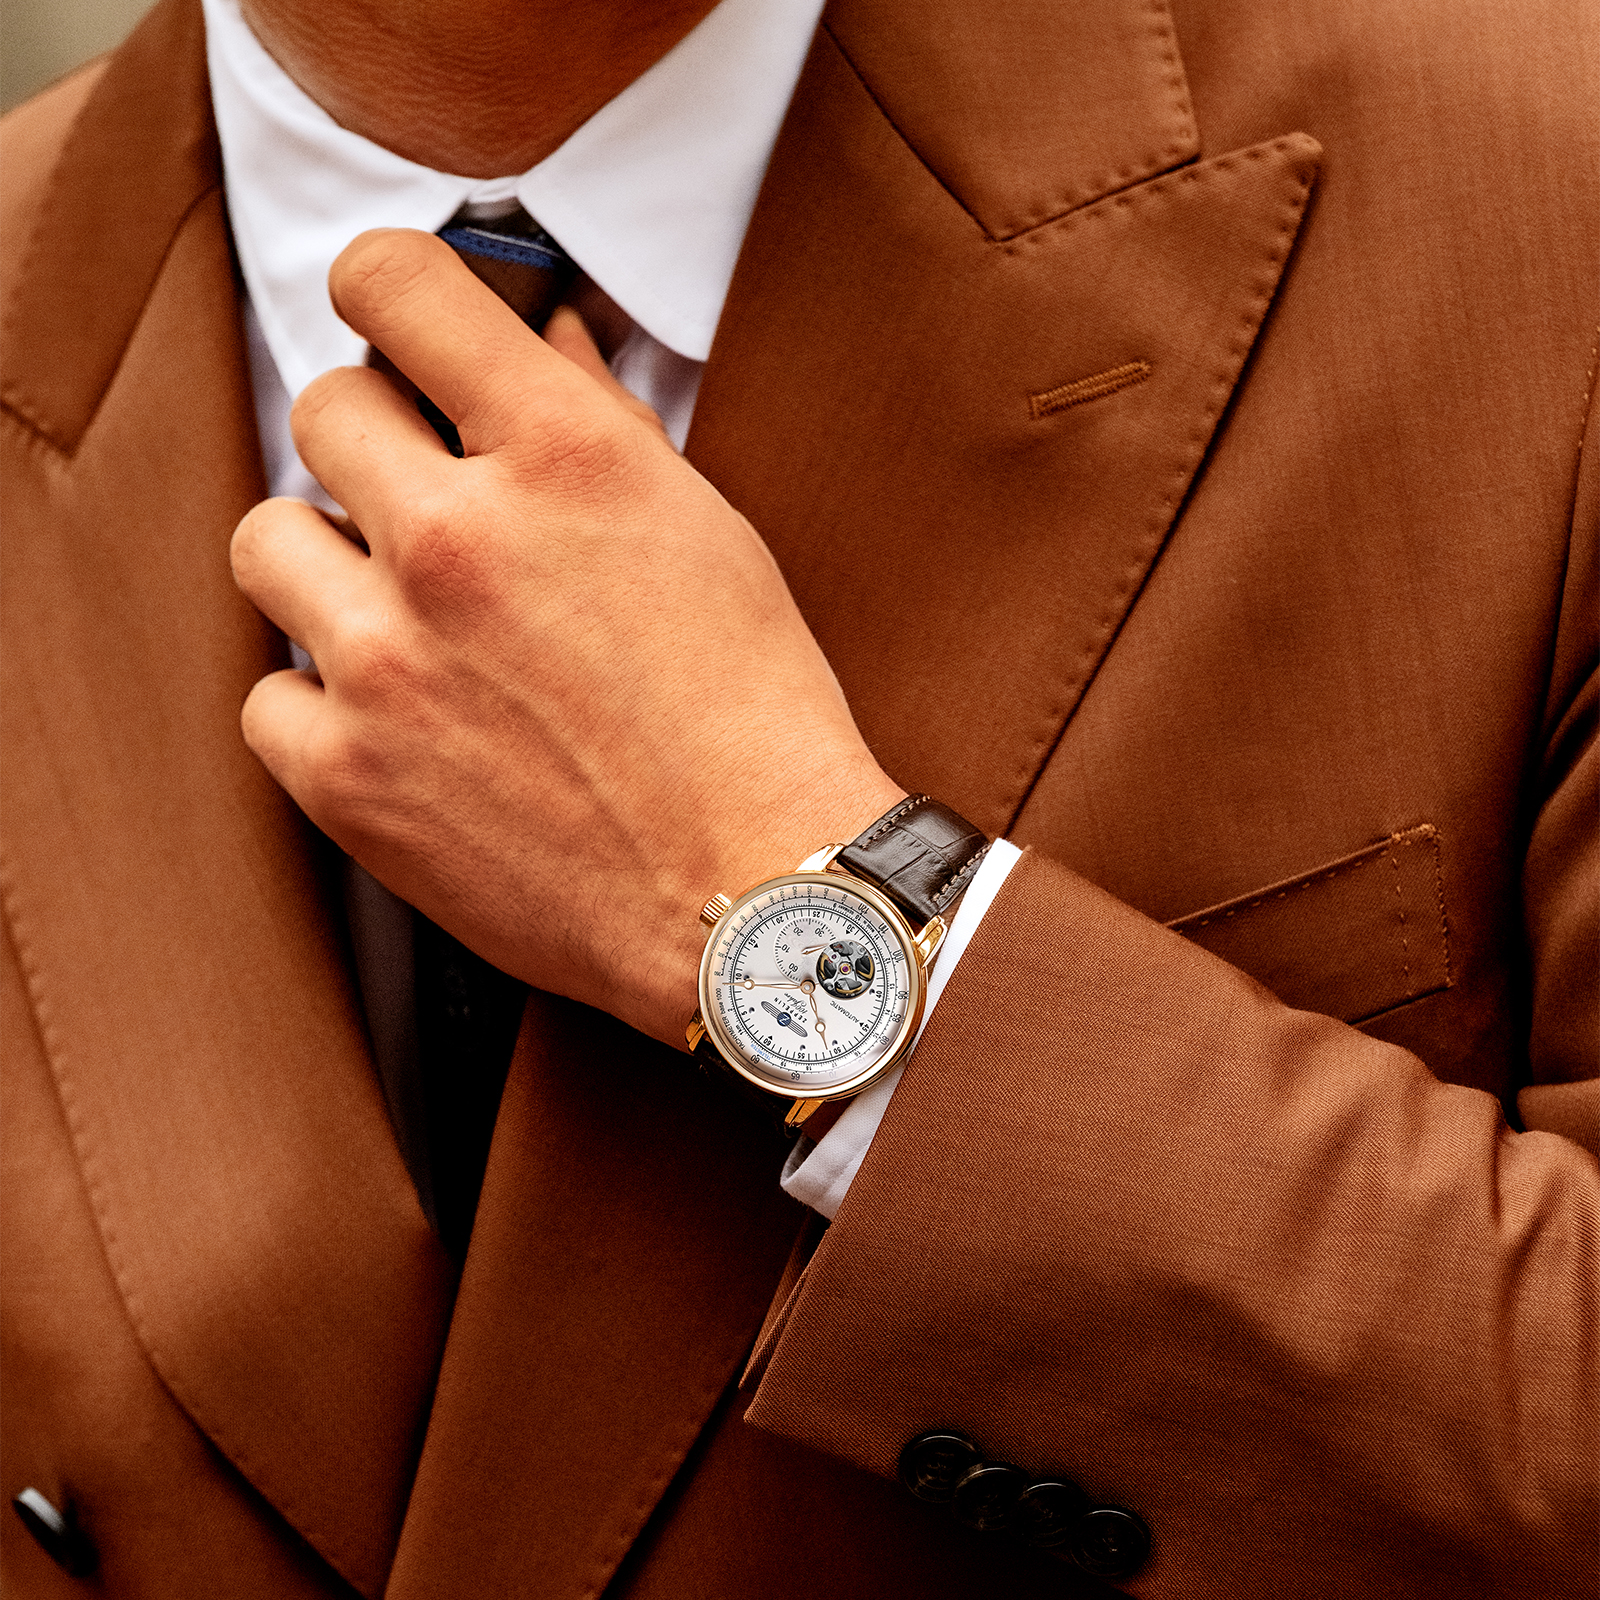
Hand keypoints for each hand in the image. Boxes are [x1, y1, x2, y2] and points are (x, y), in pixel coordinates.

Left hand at [230, 229, 903, 1045]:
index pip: (396, 285)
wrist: (754, 896)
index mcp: (564, 455)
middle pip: (325, 409)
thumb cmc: (755, 715)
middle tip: (431, 503)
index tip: (396, 329)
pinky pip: (268, 693)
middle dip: (378, 445)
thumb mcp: (707, 538)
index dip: (388, 293)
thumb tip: (544, 344)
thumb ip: (607, 426)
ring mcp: (388, 659)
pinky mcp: (348, 776)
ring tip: (400, 616)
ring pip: (268, 540)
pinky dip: (321, 700)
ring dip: (329, 564)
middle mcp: (459, 538)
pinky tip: (394, 721)